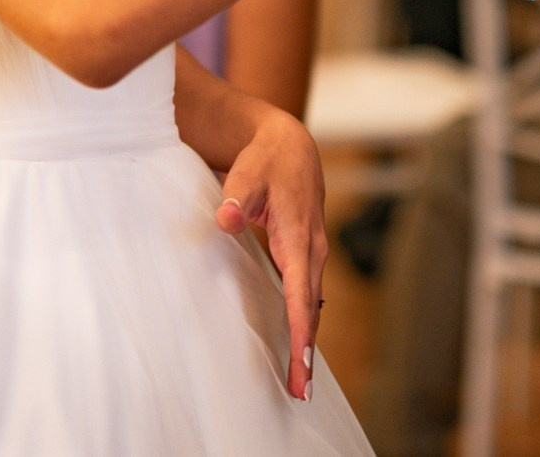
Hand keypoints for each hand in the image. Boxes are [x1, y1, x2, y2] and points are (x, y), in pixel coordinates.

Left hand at [214, 106, 328, 400]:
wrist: (290, 146)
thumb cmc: (266, 161)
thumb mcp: (247, 173)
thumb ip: (235, 197)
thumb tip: (226, 219)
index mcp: (300, 238)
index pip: (300, 294)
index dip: (301, 330)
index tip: (301, 363)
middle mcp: (313, 252)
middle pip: (310, 311)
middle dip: (306, 352)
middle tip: (300, 393)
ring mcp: (313, 256)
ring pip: (311, 307)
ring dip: (306, 343)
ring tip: (299, 384)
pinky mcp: (305, 257)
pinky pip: (305, 297)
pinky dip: (302, 324)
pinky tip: (295, 348)